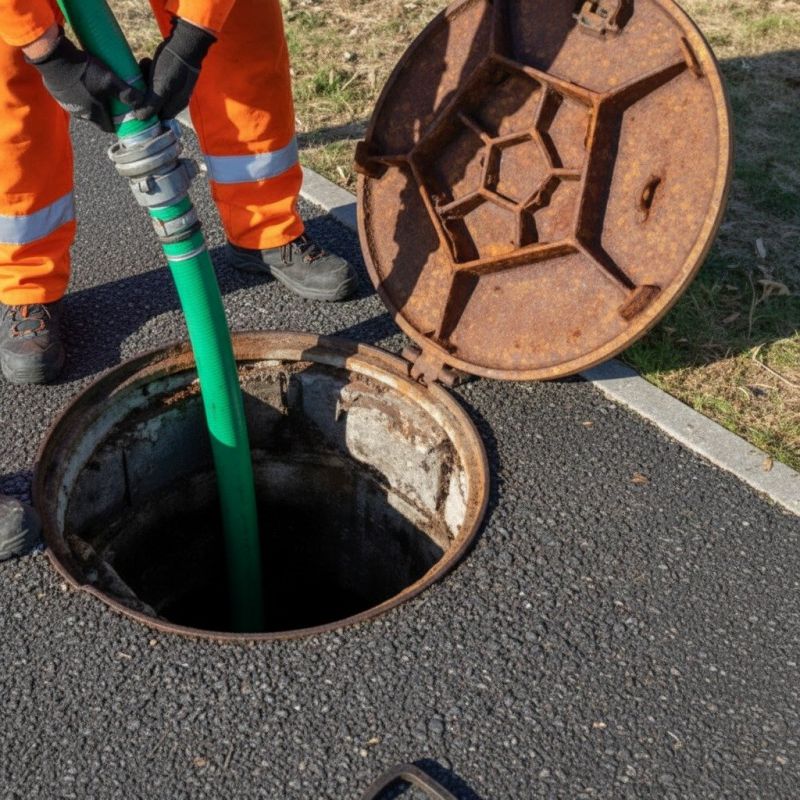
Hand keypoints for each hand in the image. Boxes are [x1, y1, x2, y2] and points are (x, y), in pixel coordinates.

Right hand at [26, 28, 145, 132]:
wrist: (53, 57)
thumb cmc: (83, 71)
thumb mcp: (110, 80)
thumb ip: (126, 92)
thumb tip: (142, 103)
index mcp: (93, 115)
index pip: (108, 127)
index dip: (117, 123)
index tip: (123, 116)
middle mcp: (79, 114)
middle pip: (96, 117)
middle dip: (105, 111)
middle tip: (113, 100)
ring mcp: (66, 104)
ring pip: (84, 108)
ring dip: (91, 102)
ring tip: (98, 89)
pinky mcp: (57, 94)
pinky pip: (72, 98)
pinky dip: (79, 94)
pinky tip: (83, 82)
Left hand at [136, 18, 215, 120]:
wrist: (186, 43)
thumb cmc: (174, 67)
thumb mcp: (161, 87)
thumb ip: (152, 105)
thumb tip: (140, 118)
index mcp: (174, 105)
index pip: (158, 118)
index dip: (146, 113)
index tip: (135, 103)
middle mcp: (174, 99)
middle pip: (154, 104)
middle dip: (144, 93)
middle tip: (139, 81)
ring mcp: (172, 87)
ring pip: (152, 90)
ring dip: (144, 80)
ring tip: (143, 67)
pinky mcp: (169, 75)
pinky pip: (155, 78)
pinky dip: (148, 71)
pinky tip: (147, 61)